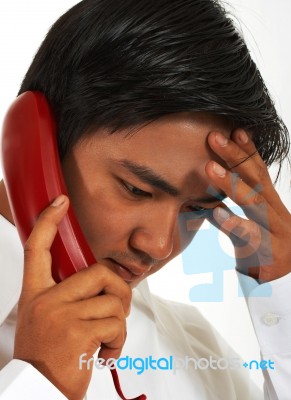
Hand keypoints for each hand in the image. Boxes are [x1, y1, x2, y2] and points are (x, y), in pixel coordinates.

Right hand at [13, 195, 131, 399]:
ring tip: (103, 342)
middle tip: (120, 307)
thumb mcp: (46, 320)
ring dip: (117, 327)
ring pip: (114, 303)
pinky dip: (117, 344)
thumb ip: (68, 298)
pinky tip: (101, 356)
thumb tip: (103, 287)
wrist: (37, 393)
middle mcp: (46, 300)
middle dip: (120, 289)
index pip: (37, 249)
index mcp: (35, 294)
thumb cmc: (46, 358)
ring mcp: (62, 315)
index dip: (48, 222)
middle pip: (99, 272)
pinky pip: (116, 325)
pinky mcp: (78, 332)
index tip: (59, 202)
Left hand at [205, 129, 290, 281]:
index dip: (249, 151)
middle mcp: (277, 214)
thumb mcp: (255, 229)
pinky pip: (250, 237)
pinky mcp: (269, 254)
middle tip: (214, 137)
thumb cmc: (268, 255)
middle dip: (235, 156)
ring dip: (231, 184)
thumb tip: (207, 202)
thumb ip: (236, 214)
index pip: (260, 173)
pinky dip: (233, 223)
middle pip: (256, 180)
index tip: (235, 130)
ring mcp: (275, 232)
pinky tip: (216, 213)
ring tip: (210, 168)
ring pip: (254, 204)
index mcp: (272, 206)